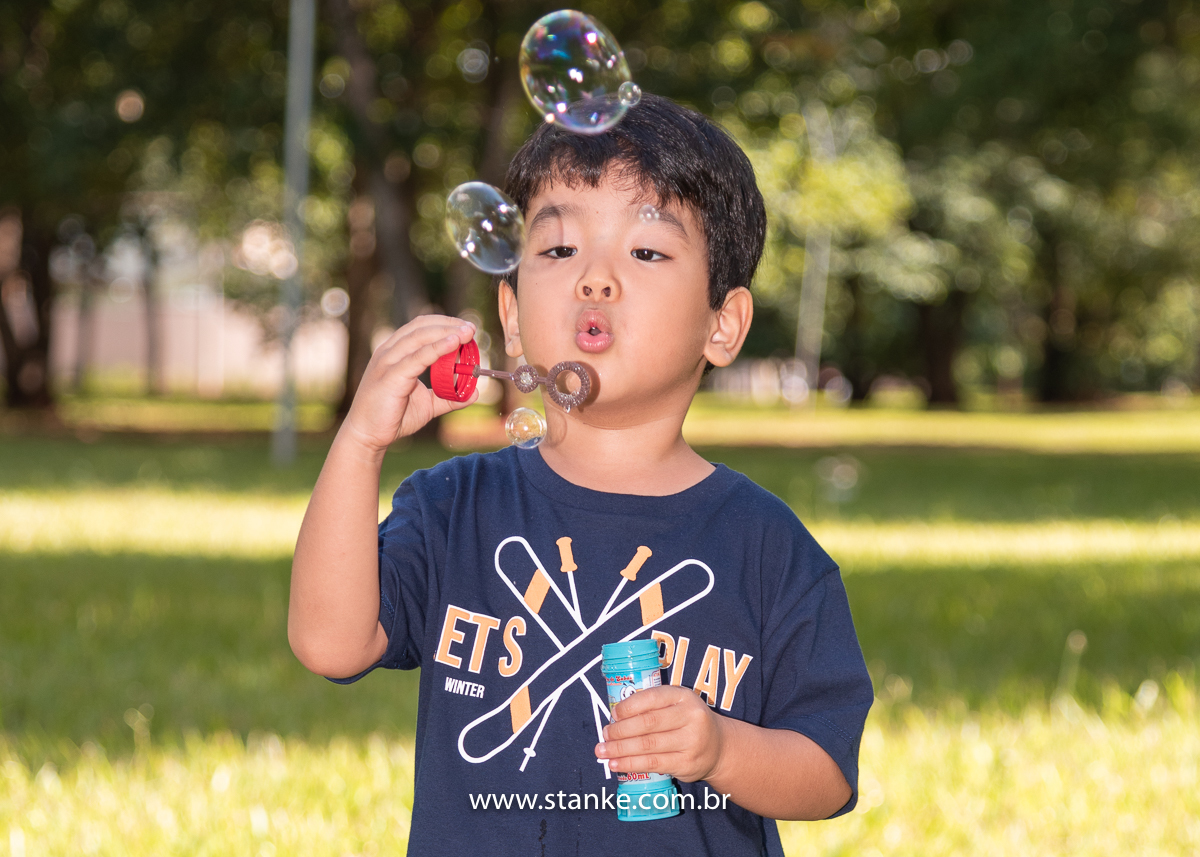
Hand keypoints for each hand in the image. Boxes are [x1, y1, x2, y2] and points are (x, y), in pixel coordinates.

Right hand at [340, 315, 477, 452]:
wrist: (367, 435)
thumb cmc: (393, 417)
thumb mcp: (427, 404)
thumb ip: (449, 397)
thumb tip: (474, 393)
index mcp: (395, 352)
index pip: (420, 327)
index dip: (444, 323)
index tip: (467, 328)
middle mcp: (389, 352)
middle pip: (421, 327)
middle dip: (449, 324)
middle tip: (472, 328)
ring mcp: (387, 362)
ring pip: (419, 337)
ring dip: (446, 332)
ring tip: (468, 333)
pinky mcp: (391, 377)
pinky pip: (417, 358)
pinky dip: (437, 348)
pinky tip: (454, 343)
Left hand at [595, 685, 725, 782]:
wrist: (719, 747)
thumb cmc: (687, 722)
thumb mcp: (677, 705)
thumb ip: (652, 706)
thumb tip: (615, 718)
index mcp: (683, 696)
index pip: (652, 698)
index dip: (629, 706)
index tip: (613, 714)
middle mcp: (690, 717)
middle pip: (648, 723)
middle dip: (621, 730)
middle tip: (604, 735)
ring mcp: (690, 742)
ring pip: (648, 745)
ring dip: (620, 749)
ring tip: (603, 751)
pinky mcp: (686, 764)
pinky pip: (653, 764)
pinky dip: (631, 764)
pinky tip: (616, 764)